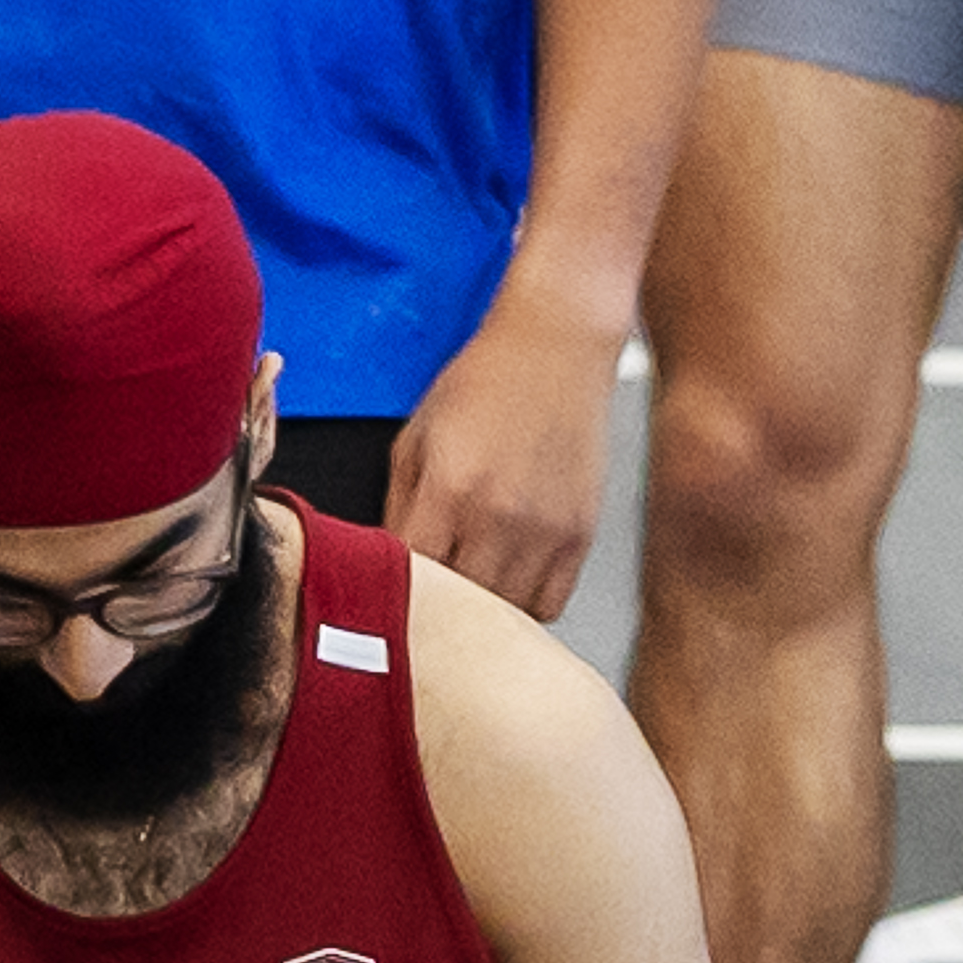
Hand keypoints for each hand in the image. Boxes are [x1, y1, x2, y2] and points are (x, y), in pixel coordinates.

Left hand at [383, 288, 624, 622]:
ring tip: (470, 584)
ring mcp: (544, 531)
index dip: (396, 591)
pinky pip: (547, 606)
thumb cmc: (482, 384)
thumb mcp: (416, 437)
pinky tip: (509, 578)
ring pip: (502, 615)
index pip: (411, 579)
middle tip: (428, 597)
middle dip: (437, 607)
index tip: (391, 592)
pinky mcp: (579, 536)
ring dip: (481, 610)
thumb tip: (383, 567)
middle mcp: (499, 516)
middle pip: (457, 607)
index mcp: (450, 489)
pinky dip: (524, 604)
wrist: (556, 347)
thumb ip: (397, 508)